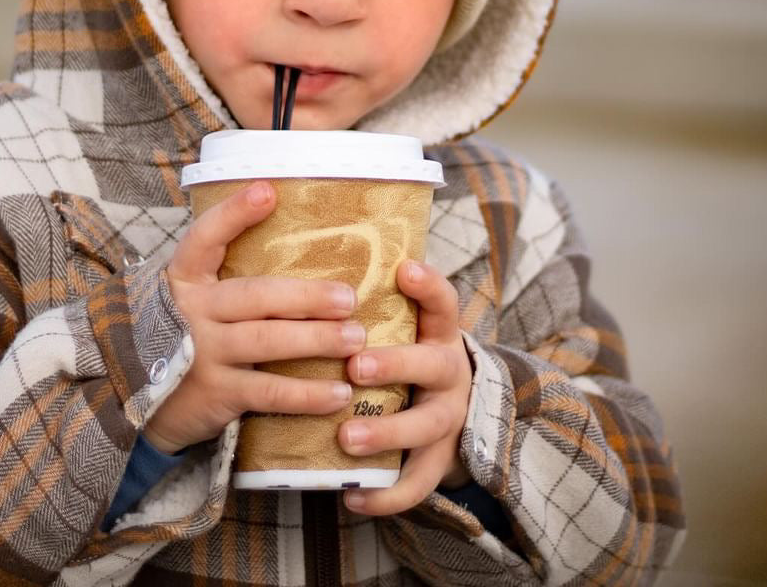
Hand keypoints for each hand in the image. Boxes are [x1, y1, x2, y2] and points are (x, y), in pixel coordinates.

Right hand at [145, 181, 364, 453]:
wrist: (142, 398)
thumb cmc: (187, 333)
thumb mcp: (194, 296)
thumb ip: (228, 272)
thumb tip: (286, 227)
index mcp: (186, 279)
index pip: (205, 238)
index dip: (234, 213)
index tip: (267, 192)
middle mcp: (192, 313)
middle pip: (255, 296)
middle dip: (307, 296)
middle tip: (349, 298)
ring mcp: (203, 354)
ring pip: (268, 341)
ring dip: (317, 340)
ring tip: (356, 338)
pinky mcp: (217, 393)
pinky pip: (269, 392)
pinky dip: (307, 394)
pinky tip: (339, 393)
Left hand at [337, 259, 473, 515]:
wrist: (453, 408)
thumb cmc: (408, 354)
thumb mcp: (406, 325)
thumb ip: (373, 303)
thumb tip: (313, 273)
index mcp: (437, 333)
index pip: (442, 302)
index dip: (428, 286)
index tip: (404, 270)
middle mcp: (448, 373)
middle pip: (431, 365)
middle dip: (395, 365)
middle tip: (356, 366)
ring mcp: (448, 418)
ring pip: (424, 426)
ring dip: (387, 433)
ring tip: (347, 437)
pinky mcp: (439, 461)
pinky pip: (417, 483)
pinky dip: (386, 495)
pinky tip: (352, 497)